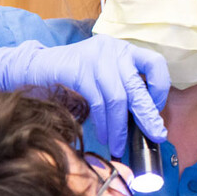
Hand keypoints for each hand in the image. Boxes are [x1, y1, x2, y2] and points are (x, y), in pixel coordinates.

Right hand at [0, 36, 169, 156]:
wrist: (36, 67)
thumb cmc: (75, 76)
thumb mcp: (104, 76)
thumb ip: (124, 89)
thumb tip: (145, 119)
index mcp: (125, 50)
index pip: (155, 63)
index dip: (160, 87)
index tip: (156, 106)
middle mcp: (114, 50)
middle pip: (137, 85)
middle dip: (147, 114)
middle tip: (156, 134)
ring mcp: (96, 58)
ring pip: (117, 98)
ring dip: (119, 127)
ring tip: (119, 145)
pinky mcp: (79, 70)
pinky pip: (98, 102)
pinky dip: (103, 123)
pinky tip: (104, 136)